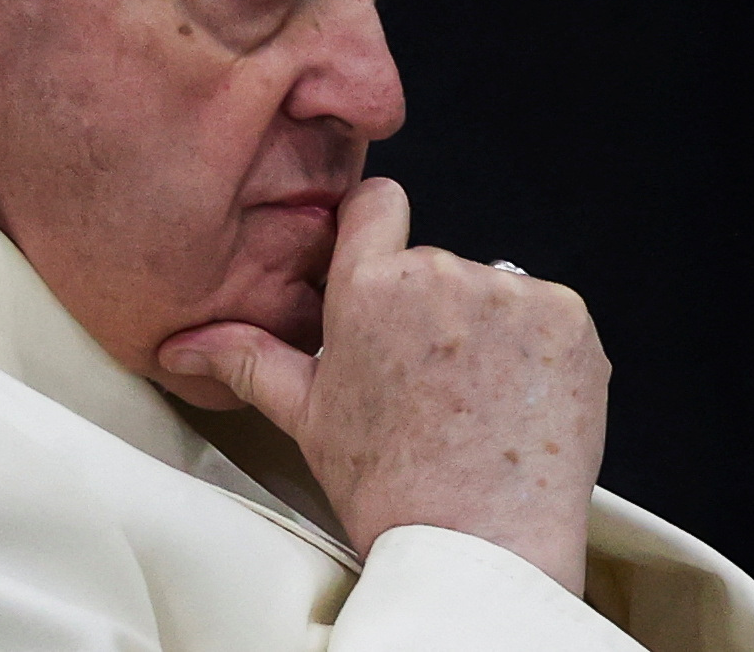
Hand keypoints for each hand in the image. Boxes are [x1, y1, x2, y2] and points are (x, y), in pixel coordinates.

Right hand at [159, 178, 608, 593]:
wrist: (479, 549)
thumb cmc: (392, 489)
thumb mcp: (309, 420)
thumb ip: (250, 361)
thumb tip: (184, 344)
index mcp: (366, 289)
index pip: (376, 203)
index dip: (379, 233)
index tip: (386, 274)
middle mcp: (438, 273)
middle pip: (436, 263)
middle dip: (434, 310)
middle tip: (430, 384)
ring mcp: (510, 292)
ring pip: (495, 290)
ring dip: (491, 329)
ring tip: (477, 402)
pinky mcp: (568, 317)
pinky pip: (548, 313)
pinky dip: (541, 349)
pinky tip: (518, 401)